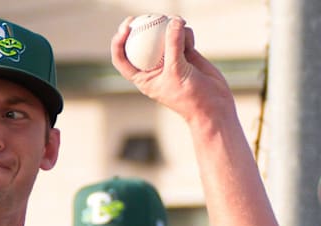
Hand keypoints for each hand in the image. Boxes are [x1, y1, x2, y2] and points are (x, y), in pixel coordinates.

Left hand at [110, 16, 235, 124]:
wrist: (213, 105)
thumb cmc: (188, 96)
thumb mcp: (176, 70)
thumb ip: (173, 45)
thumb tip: (173, 21)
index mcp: (142, 77)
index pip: (122, 59)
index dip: (118, 43)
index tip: (124, 29)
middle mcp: (154, 67)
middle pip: (141, 44)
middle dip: (140, 28)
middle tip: (143, 15)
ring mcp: (170, 60)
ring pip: (164, 37)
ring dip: (170, 29)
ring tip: (178, 24)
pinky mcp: (187, 54)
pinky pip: (182, 37)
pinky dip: (186, 33)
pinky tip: (190, 36)